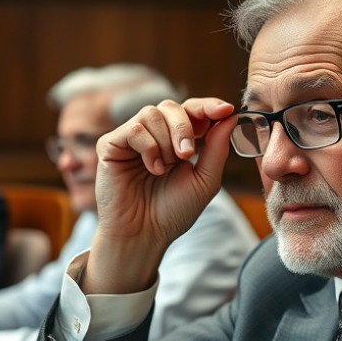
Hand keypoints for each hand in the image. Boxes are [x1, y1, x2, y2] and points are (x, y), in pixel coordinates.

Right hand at [85, 98, 236, 294]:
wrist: (145, 234)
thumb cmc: (174, 212)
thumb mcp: (205, 181)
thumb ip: (218, 148)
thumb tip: (230, 115)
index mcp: (178, 141)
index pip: (193, 111)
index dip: (209, 106)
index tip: (225, 110)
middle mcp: (155, 135)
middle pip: (172, 106)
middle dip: (185, 127)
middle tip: (187, 154)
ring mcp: (132, 139)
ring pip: (152, 112)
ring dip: (165, 140)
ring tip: (165, 168)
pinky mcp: (111, 145)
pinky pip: (135, 128)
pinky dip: (148, 147)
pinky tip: (152, 168)